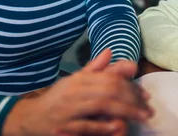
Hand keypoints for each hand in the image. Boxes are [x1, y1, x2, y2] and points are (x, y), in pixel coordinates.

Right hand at [3, 49, 152, 135]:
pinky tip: (118, 125)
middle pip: (110, 89)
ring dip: (125, 110)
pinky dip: (103, 125)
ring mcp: (69, 108)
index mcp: (80, 79)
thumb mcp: (75, 81)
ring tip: (142, 116)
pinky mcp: (64, 126)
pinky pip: (86, 124)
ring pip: (102, 104)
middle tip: (147, 107)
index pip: (111, 78)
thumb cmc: (57, 99)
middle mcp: (75, 90)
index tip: (144, 94)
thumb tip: (110, 52)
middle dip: (132, 98)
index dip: (130, 85)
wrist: (29, 117)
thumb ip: (94, 69)